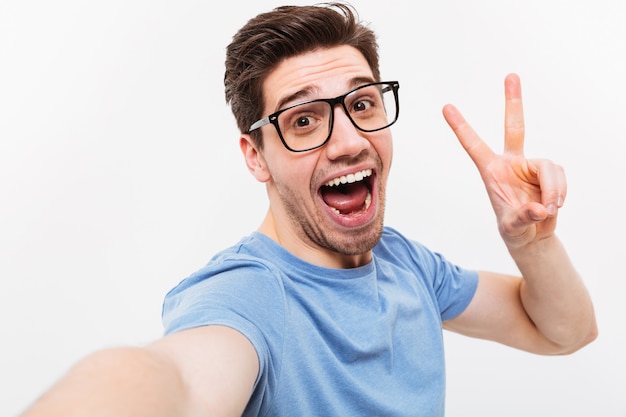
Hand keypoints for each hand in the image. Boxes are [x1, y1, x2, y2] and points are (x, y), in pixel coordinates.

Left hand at [442, 73, 565, 248]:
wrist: (533, 236)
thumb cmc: (514, 229)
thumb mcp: (512, 228)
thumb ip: (523, 218)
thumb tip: (541, 208)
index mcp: (491, 171)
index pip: (473, 146)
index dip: (461, 127)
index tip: (446, 107)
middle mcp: (511, 163)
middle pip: (515, 127)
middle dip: (513, 101)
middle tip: (511, 76)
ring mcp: (531, 166)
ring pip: (549, 166)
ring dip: (553, 189)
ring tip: (550, 208)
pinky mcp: (549, 173)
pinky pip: (560, 176)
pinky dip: (560, 192)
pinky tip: (555, 206)